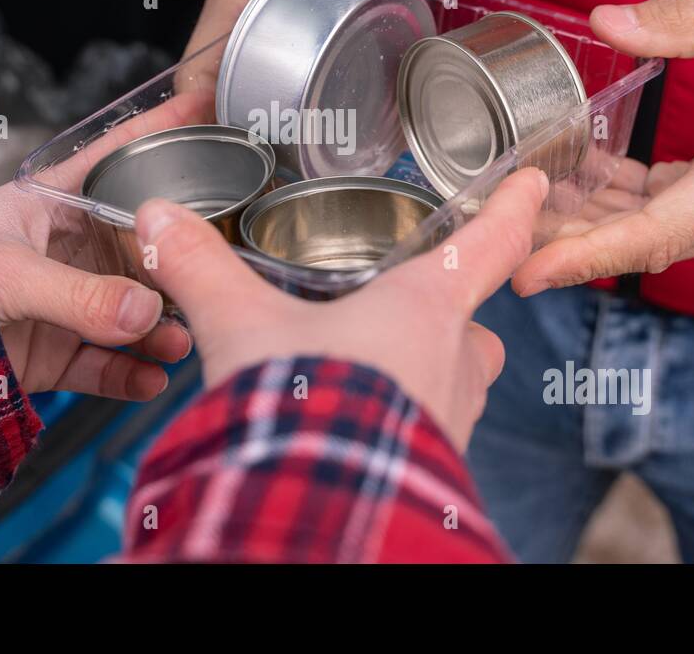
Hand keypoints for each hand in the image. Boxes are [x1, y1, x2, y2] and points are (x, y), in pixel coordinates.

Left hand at [0, 94, 214, 399]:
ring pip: (132, 311)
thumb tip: (147, 314)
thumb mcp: (10, 274)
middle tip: (211, 273)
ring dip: (160, 328)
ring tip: (179, 341)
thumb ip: (80, 296)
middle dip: (177, 262)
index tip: (206, 107)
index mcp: (51, 205)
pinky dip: (133, 375)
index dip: (158, 131)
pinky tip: (154, 377)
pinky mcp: (55, 353)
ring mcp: (64, 304)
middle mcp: (66, 251)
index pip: (115, 158)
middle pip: (140, 248)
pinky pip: (107, 364)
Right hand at [135, 168, 549, 450]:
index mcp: (425, 308)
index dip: (511, 207)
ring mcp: (450, 419)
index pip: (489, 244)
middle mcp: (453, 362)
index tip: (533, 182)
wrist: (318, 510)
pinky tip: (351, 423)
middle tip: (397, 309)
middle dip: (446, 314)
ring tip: (361, 371)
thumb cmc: (305, 411)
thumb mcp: (243, 328)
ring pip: (454, 379)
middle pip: (472, 322)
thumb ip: (202, 270)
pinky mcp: (431, 468)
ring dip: (421, 369)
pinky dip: (400, 419)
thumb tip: (161, 222)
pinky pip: (429, 430)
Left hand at [513, 0, 693, 294]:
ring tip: (520, 194)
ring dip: (582, 220)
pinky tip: (579, 174)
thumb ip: (682, 23)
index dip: (586, 256)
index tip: (528, 273)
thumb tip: (603, 20)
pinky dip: (615, 203)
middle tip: (493, 223)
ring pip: (642, 234)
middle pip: (633, 243)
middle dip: (560, 239)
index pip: (653, 233)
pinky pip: (660, 217)